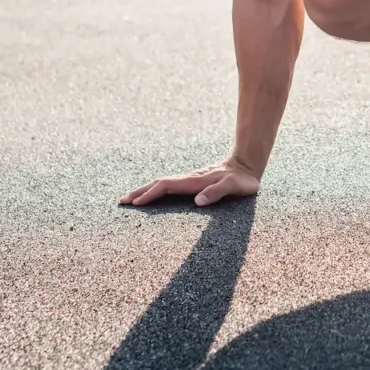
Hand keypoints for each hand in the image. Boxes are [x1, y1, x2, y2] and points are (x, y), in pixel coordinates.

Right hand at [118, 160, 259, 207]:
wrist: (246, 165)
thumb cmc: (242, 180)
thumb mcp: (234, 187)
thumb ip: (217, 193)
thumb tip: (198, 202)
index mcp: (194, 181)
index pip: (166, 186)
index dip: (151, 194)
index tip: (136, 203)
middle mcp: (189, 179)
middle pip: (159, 183)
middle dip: (140, 192)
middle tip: (122, 201)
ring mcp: (189, 180)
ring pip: (162, 184)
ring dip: (146, 191)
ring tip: (131, 199)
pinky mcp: (192, 183)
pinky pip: (169, 187)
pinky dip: (156, 191)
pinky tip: (153, 196)